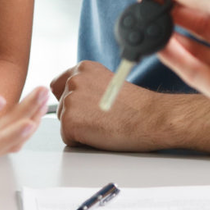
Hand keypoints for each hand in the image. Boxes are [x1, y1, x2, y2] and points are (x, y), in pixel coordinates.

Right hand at [0, 54, 48, 161]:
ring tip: (42, 94)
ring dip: (28, 118)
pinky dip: (23, 116)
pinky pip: (7, 129)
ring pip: (8, 137)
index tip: (28, 122)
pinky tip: (34, 101)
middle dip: (25, 121)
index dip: (8, 137)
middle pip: (1, 143)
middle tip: (42, 94)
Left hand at [48, 61, 171, 151]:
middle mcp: (74, 80)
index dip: (70, 100)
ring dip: (80, 129)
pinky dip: (81, 142)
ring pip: (64, 122)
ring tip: (104, 125)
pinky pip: (67, 138)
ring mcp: (70, 100)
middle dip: (76, 116)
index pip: (58, 85)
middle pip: (60, 106)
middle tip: (101, 118)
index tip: (86, 108)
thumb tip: (75, 99)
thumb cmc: (137, 107)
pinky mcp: (70, 121)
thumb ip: (88, 86)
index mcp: (83, 68)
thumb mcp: (108, 85)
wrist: (151, 118)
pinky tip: (100, 134)